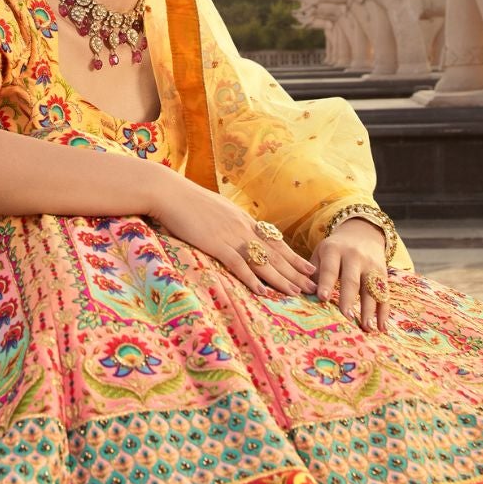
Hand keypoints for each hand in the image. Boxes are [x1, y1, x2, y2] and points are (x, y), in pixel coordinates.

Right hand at [150, 178, 317, 299]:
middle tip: (313, 285)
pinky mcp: (216, 243)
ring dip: (281, 279)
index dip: (293, 257)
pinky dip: (252, 279)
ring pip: (262, 261)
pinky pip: (238, 264)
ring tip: (296, 292)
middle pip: (275, 253)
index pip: (275, 241)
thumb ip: (229, 221)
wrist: (169, 192)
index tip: (308, 268)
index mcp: (243, 219)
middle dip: (295, 271)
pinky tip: (263, 291)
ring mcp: (231, 235)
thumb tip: (235, 231)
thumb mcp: (215, 209)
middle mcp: (243, 227)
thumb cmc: (186, 200)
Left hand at [314, 218, 389, 332]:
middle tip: (346, 317)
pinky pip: (385, 293)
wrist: (361, 233)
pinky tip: (382, 327)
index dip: (326, 282)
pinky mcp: (383, 273)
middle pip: (351, 280)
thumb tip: (303, 296)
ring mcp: (370, 265)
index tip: (322, 298)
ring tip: (367, 327)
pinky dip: (384, 311)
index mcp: (334, 250)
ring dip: (370, 310)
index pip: (330, 268)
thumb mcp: (321, 253)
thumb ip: (313, 273)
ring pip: (371, 289)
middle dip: (348, 299)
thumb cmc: (334, 251)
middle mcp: (354, 257)